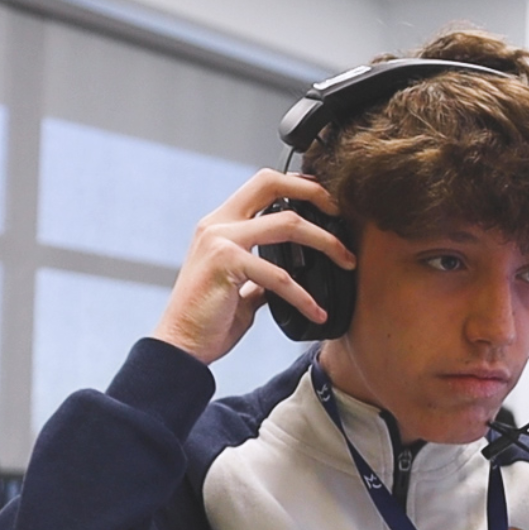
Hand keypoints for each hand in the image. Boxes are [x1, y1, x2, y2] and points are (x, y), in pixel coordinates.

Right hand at [152, 171, 354, 364]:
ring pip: (287, 223)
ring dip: (326, 242)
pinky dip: (305, 296)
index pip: (263, 185)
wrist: (181, 346)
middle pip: (271, 183)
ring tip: (348, 261)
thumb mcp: (241, 288)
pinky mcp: (225, 263)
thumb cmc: (209, 319)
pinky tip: (318, 312)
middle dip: (314, 192)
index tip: (330, 203)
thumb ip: (262, 275)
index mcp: (221, 224)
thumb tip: (290, 277)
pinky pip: (280, 274)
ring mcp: (219, 240)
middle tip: (343, 213)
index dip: (299, 185)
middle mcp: (218, 224)